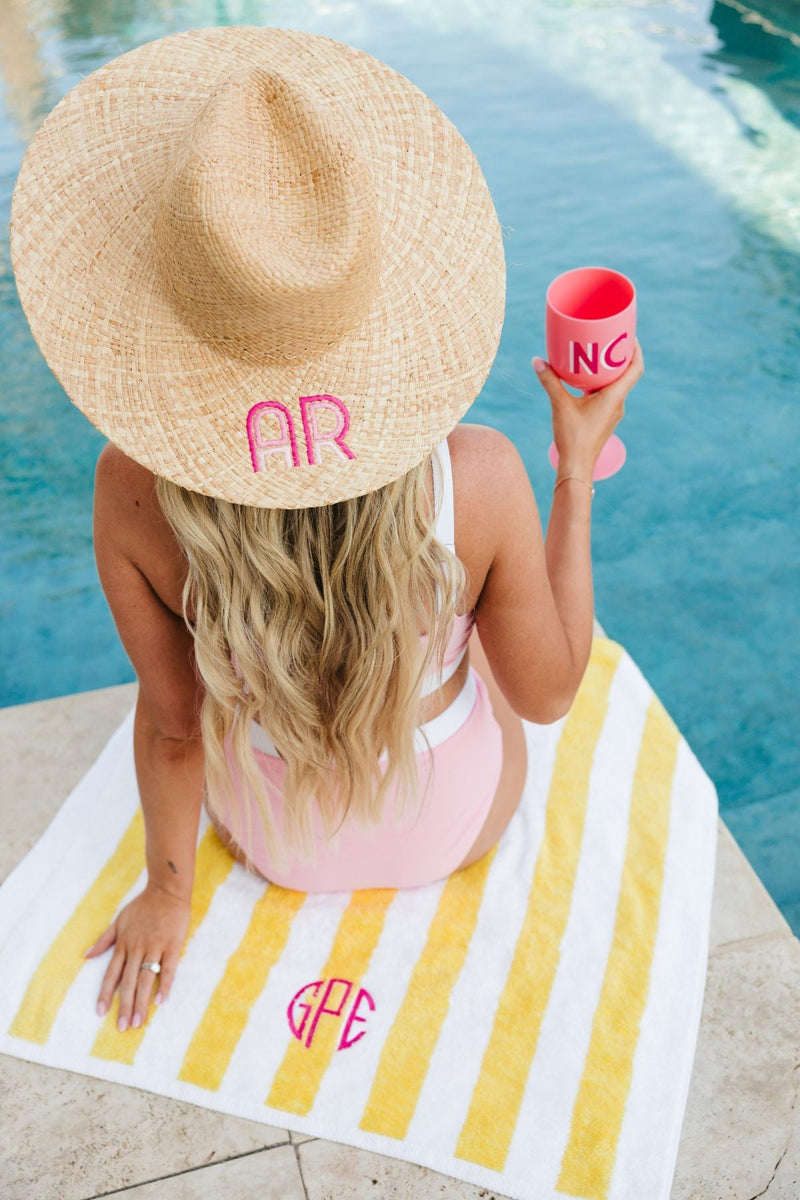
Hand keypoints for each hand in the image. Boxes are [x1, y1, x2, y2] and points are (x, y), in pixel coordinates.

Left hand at [84, 882, 190, 1030]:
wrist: (166, 891)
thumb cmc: (142, 906)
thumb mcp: (119, 920)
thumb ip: (104, 940)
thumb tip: (86, 956)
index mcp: (123, 944)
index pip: (111, 974)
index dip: (105, 994)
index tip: (100, 1013)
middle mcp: (136, 949)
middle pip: (128, 982)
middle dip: (124, 1006)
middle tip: (122, 1027)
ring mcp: (155, 947)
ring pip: (146, 979)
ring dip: (141, 1002)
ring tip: (138, 1021)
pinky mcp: (172, 945)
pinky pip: (168, 968)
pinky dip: (165, 985)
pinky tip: (161, 1001)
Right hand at [532, 339, 644, 476]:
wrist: (577, 466)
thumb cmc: (573, 438)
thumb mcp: (560, 406)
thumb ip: (550, 382)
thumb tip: (536, 360)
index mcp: (614, 397)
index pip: (636, 368)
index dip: (636, 350)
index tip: (629, 336)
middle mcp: (618, 404)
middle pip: (627, 374)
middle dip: (619, 357)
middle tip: (608, 341)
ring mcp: (612, 413)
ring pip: (616, 386)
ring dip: (609, 371)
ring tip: (595, 357)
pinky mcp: (604, 419)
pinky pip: (607, 396)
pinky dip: (600, 385)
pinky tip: (585, 381)